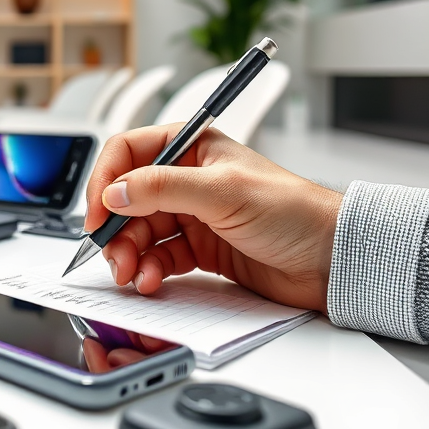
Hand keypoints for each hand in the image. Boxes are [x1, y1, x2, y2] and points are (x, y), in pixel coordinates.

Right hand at [83, 125, 342, 311]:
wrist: (331, 261)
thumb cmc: (294, 211)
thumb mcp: (223, 192)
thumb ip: (162, 188)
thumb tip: (115, 192)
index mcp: (190, 147)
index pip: (127, 154)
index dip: (105, 182)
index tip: (97, 213)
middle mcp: (185, 178)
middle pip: (127, 199)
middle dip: (115, 228)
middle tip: (113, 256)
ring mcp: (190, 215)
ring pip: (138, 232)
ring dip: (129, 254)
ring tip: (133, 274)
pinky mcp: (198, 249)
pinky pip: (158, 257)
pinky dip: (149, 270)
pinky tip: (152, 280)